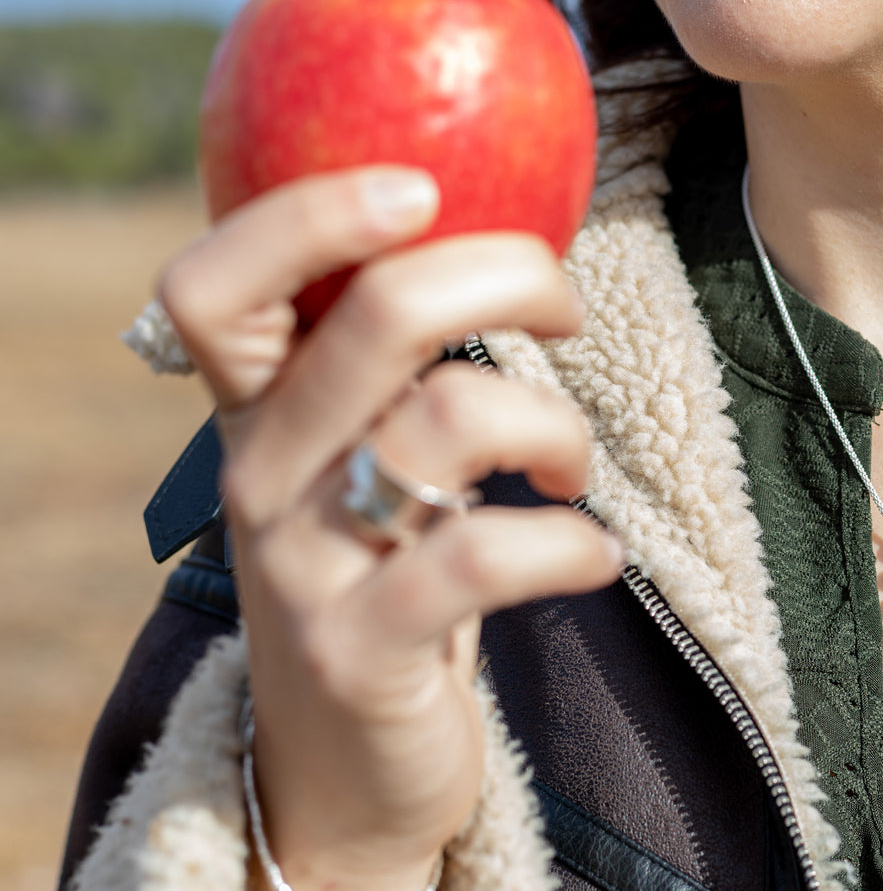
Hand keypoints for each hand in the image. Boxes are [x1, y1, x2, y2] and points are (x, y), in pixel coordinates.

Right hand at [159, 167, 620, 889]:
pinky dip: (571, 543)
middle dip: (509, 277)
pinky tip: (597, 555)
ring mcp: (304, 563)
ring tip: (573, 466)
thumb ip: (388, 367)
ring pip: (454, 419)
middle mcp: (263, 472)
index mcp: (256, 408)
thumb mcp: (358, 457)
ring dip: (558, 426)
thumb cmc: (377, 571)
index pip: (216, 284)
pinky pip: (486, 557)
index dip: (309, 215)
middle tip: (567, 309)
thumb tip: (497, 238)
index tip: (423, 191)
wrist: (342, 759)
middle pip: (378, 315)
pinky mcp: (360, 649)